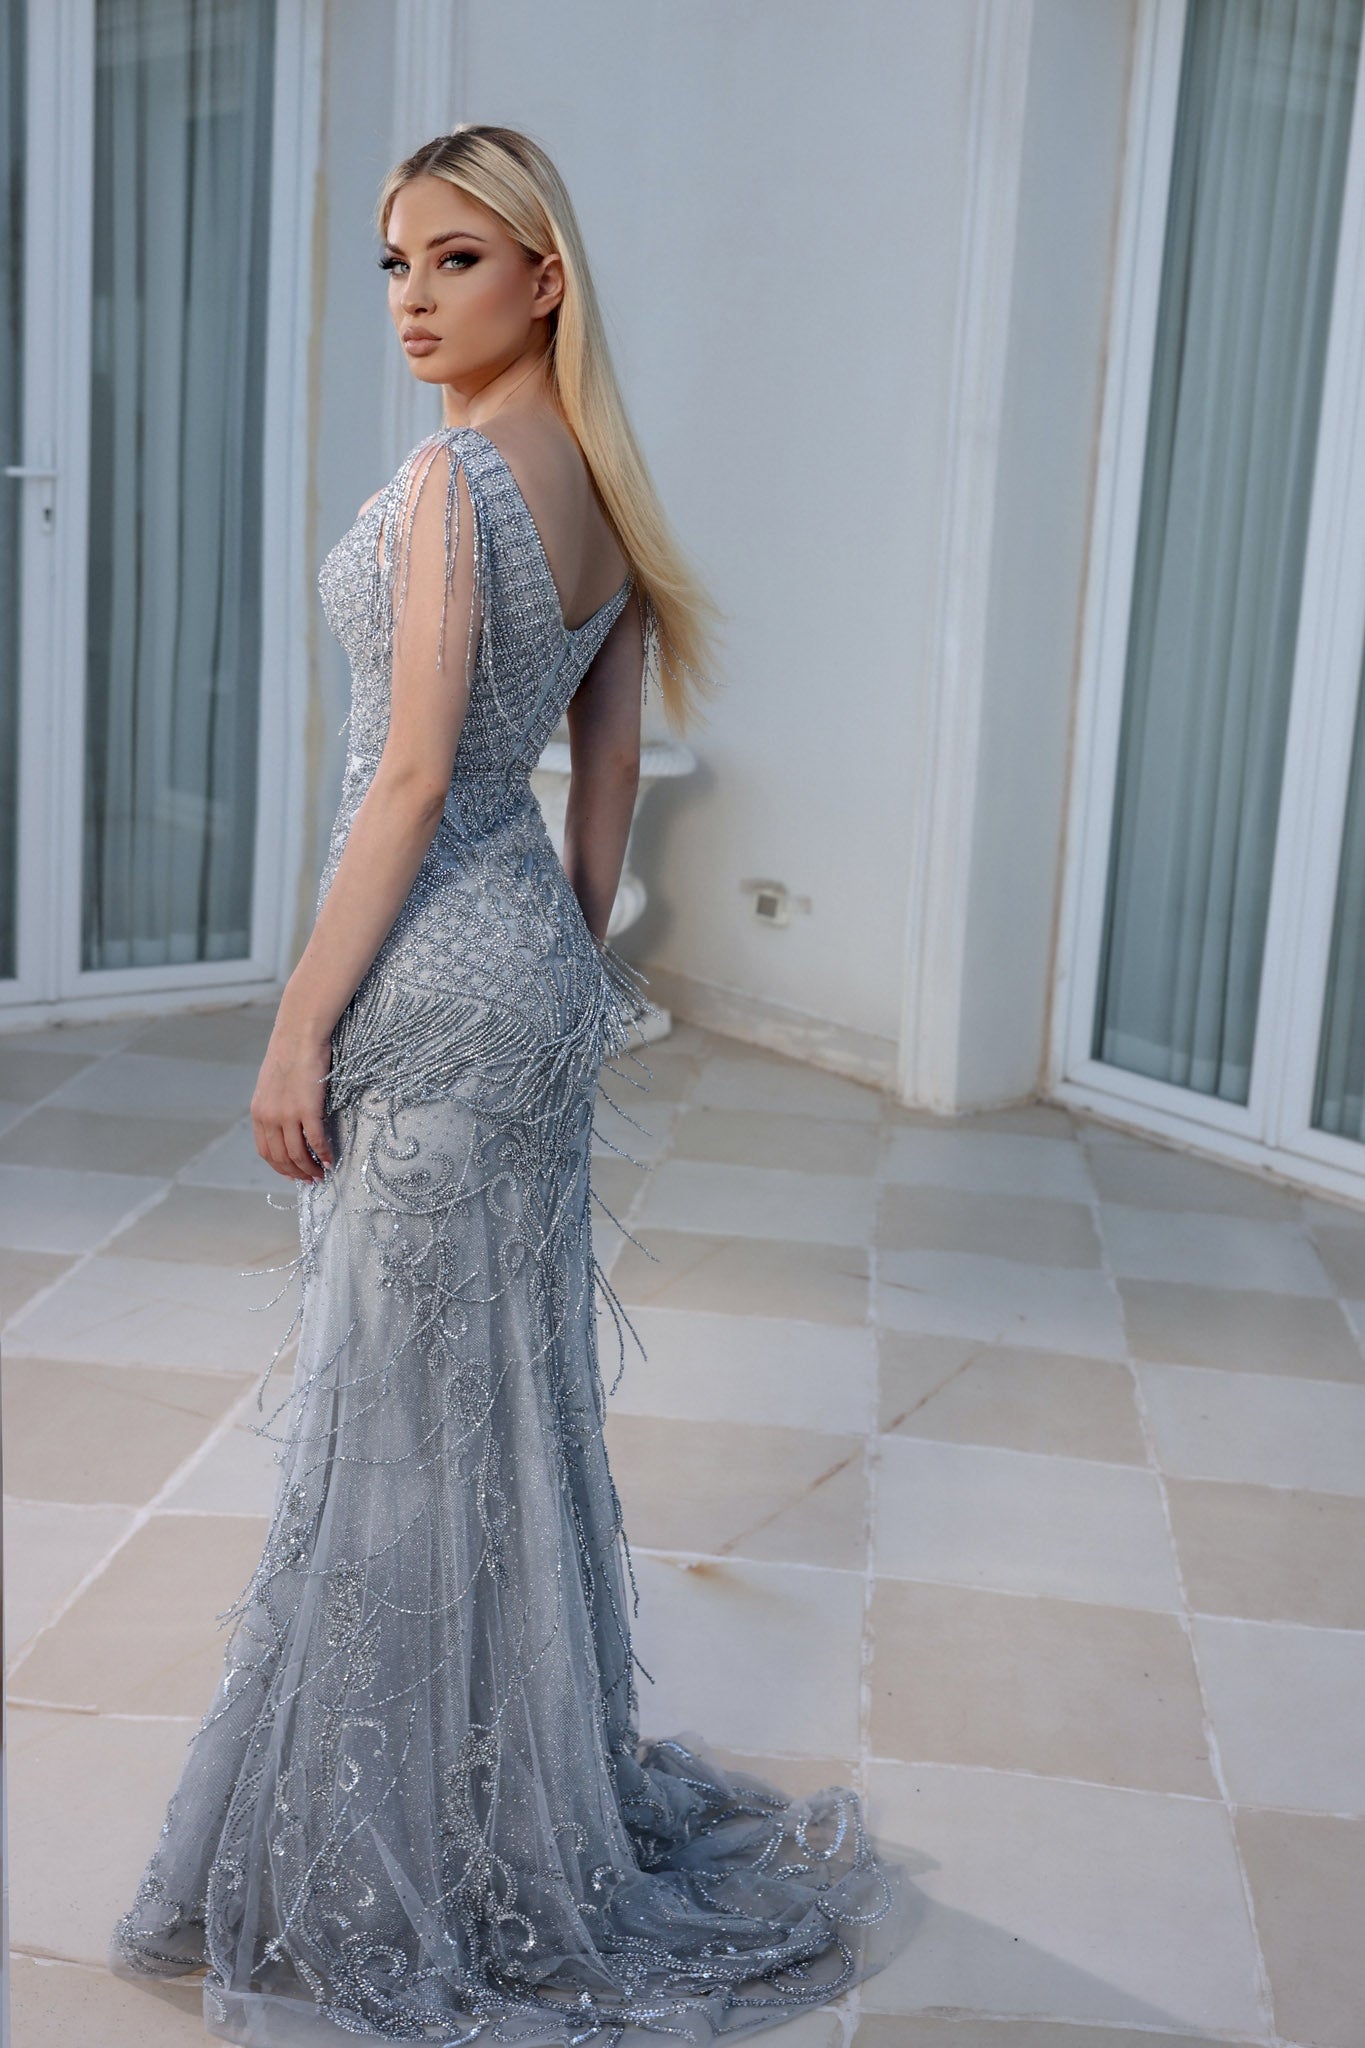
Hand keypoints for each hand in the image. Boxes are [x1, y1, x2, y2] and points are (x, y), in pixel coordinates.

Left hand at [251, 1023, 335, 1182]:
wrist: (298, 1036)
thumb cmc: (289, 1055)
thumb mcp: (270, 1085)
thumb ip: (273, 1106)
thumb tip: (284, 1124)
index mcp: (259, 1113)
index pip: (265, 1151)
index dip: (279, 1167)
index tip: (292, 1175)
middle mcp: (269, 1117)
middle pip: (281, 1157)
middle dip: (296, 1173)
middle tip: (310, 1180)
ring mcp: (287, 1114)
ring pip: (297, 1154)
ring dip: (310, 1169)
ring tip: (321, 1174)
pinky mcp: (307, 1109)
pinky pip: (316, 1140)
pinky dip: (324, 1155)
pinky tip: (331, 1160)